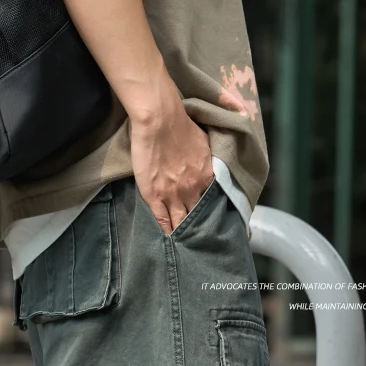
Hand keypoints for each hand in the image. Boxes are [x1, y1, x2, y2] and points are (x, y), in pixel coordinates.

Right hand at [130, 100, 213, 233]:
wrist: (160, 120)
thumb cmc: (181, 124)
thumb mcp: (204, 143)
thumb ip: (208, 160)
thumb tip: (208, 166)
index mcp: (207, 177)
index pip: (211, 202)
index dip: (209, 212)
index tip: (210, 220)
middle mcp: (193, 189)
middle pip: (198, 216)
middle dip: (199, 228)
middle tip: (201, 240)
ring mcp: (173, 194)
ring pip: (181, 222)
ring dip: (183, 232)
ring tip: (185, 246)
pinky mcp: (154, 194)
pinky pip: (162, 218)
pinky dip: (165, 228)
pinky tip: (168, 236)